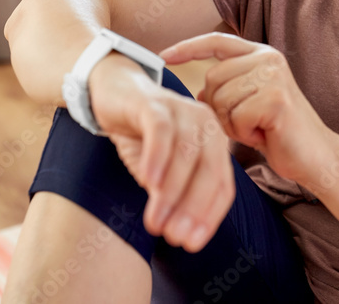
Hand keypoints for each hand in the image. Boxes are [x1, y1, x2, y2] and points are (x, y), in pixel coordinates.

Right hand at [87, 54, 234, 252]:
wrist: (115, 92)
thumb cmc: (144, 136)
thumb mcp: (163, 171)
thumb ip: (176, 195)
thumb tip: (182, 233)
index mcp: (215, 143)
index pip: (222, 187)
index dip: (208, 218)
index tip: (190, 245)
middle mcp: (206, 125)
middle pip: (209, 173)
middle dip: (193, 210)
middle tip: (174, 237)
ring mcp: (183, 110)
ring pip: (186, 156)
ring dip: (171, 193)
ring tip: (155, 222)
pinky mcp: (156, 103)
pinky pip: (161, 132)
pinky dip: (157, 158)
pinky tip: (148, 183)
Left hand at [159, 33, 335, 186]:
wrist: (316, 156)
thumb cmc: (279, 134)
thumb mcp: (248, 106)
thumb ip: (226, 91)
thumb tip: (197, 91)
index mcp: (261, 55)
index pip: (217, 41)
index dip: (188, 47)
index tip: (164, 55)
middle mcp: (268, 59)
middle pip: (212, 78)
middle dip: (219, 108)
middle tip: (246, 123)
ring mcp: (273, 76)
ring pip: (221, 99)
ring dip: (231, 124)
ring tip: (257, 129)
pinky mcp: (275, 98)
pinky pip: (235, 117)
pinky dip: (243, 134)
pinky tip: (264, 135)